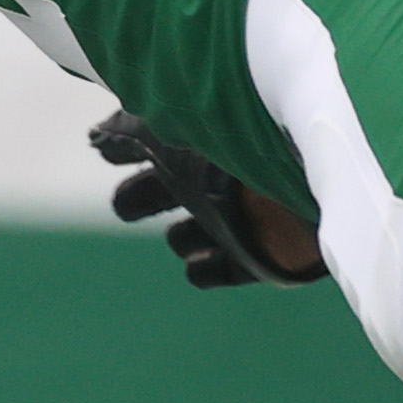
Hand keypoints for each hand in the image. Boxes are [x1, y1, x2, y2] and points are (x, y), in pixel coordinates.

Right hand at [90, 108, 327, 288]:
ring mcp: (237, 217)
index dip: (123, 147)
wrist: (306, 183)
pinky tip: (197, 265)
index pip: (148, 143)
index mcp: (195, 143)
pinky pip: (219, 270)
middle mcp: (214, 178)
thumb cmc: (237, 146)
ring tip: (182, 237)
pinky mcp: (258, 256)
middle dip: (141, 197)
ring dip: (182, 238)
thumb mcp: (173, 131)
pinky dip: (204, 269)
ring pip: (191, 234)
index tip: (101, 148)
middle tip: (124, 205)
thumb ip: (128, 133)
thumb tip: (95, 137)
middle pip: (163, 192)